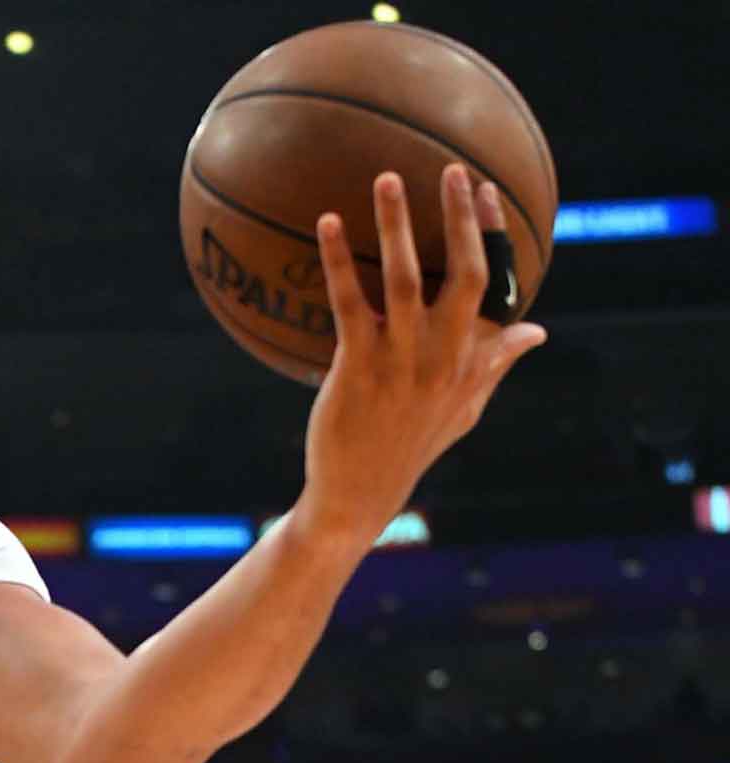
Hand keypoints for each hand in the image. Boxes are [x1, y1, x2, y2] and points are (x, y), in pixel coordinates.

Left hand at [297, 163, 546, 541]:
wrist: (359, 492)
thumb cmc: (410, 445)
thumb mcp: (465, 407)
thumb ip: (496, 363)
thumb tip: (538, 331)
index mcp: (469, 359)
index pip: (494, 285)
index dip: (492, 234)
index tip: (486, 188)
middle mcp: (442, 356)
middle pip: (465, 275)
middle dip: (460, 219)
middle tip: (450, 169)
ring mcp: (400, 361)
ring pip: (405, 280)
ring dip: (397, 226)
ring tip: (387, 178)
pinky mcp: (356, 366)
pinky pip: (348, 302)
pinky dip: (338, 260)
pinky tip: (326, 223)